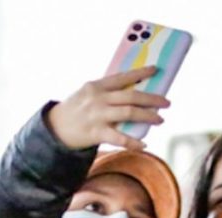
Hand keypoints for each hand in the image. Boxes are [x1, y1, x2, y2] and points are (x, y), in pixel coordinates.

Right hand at [46, 67, 169, 150]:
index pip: (122, 77)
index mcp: (97, 86)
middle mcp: (98, 98)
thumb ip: (108, 93)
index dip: (140, 72)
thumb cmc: (76, 111)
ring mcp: (97, 115)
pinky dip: (133, 141)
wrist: (55, 129)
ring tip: (160, 120)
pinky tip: (144, 144)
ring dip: (148, 116)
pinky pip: (119, 137)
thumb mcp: (88, 94)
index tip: (155, 69)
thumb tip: (134, 95)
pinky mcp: (96, 133)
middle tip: (167, 103)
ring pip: (129, 113)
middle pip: (131, 96)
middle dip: (152, 99)